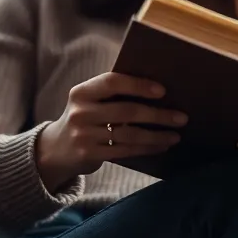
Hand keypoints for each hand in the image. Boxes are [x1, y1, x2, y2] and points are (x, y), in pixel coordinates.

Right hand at [36, 73, 187, 190]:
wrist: (55, 149)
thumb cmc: (84, 118)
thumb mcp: (89, 101)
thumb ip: (112, 94)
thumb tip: (157, 90)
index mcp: (81, 92)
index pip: (112, 82)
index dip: (138, 85)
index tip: (163, 91)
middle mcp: (80, 112)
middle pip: (126, 111)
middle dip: (158, 114)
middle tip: (181, 117)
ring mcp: (84, 135)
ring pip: (129, 134)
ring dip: (157, 135)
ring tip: (176, 135)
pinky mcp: (89, 155)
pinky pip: (125, 151)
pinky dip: (146, 148)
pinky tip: (161, 146)